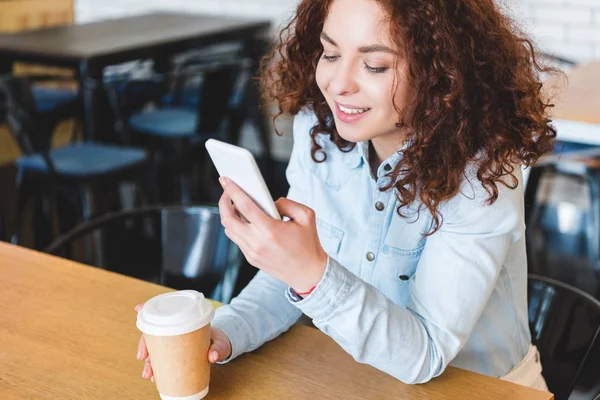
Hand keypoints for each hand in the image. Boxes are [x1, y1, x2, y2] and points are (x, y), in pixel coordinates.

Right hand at [134, 303, 231, 381]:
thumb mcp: (221, 342)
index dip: (150, 309)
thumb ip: (219, 348)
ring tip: (149, 374)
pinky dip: (156, 368)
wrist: (221, 348)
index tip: (139, 308)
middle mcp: (176, 330)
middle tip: (142, 357)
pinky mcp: (175, 354)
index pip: (165, 312)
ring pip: (156, 349)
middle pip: (155, 333)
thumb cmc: (219, 341)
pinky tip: (154, 376)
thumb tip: (212, 356)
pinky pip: (162, 359)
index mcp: (185, 321)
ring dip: (149, 362)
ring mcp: (174, 342)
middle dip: (145, 344)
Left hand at [218, 177, 327, 292]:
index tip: (225, 180)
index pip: (244, 207)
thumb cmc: (309, 244)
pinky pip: (237, 239)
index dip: (233, 191)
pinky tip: (242, 219)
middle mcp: (258, 243)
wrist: (309, 273)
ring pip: (229, 230)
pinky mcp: (251, 259)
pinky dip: (236, 226)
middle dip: (223, 202)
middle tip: (227, 191)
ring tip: (233, 204)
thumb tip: (270, 202)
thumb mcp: (306, 216)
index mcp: (270, 231)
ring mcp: (252, 253)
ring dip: (228, 214)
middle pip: (228, 219)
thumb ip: (287, 203)